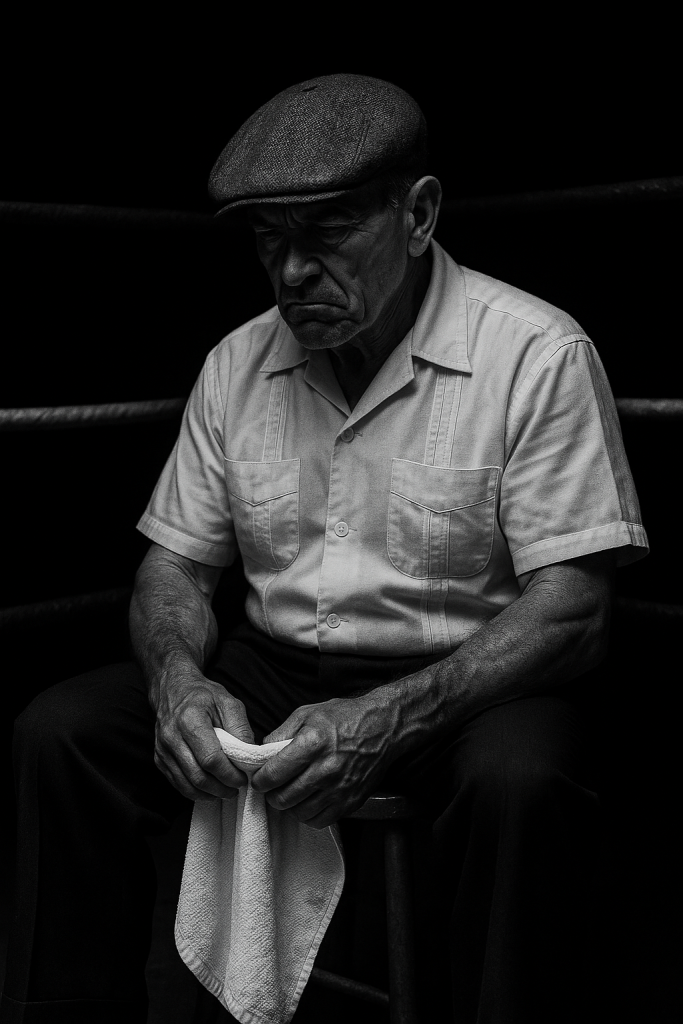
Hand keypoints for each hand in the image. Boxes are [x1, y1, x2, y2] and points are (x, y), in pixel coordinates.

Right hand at [152, 668, 254, 800]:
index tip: (243, 778)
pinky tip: (210, 790)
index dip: (229, 774)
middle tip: (237, 788)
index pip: (210, 758)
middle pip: (198, 776)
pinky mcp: (159, 759)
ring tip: (226, 791)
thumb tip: (249, 756)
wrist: (172, 690)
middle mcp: (171, 737)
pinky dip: (196, 792)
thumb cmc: (203, 695)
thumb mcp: (228, 702)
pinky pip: (177, 784)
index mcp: (190, 719)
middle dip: (221, 788)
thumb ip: (240, 728)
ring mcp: (162, 750)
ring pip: (187, 785)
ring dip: (209, 794)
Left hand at [251, 694, 397, 827]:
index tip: (259, 779)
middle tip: (273, 787)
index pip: (274, 774)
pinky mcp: (351, 801)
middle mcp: (326, 769)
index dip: (260, 780)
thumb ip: (280, 733)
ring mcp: (340, 788)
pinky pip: (320, 820)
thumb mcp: (308, 713)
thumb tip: (261, 753)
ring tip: (290, 793)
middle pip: (284, 798)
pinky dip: (308, 815)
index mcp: (313, 744)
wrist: (384, 727)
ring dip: (289, 806)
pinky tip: (308, 801)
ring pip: (300, 813)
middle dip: (271, 795)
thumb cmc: (345, 717)